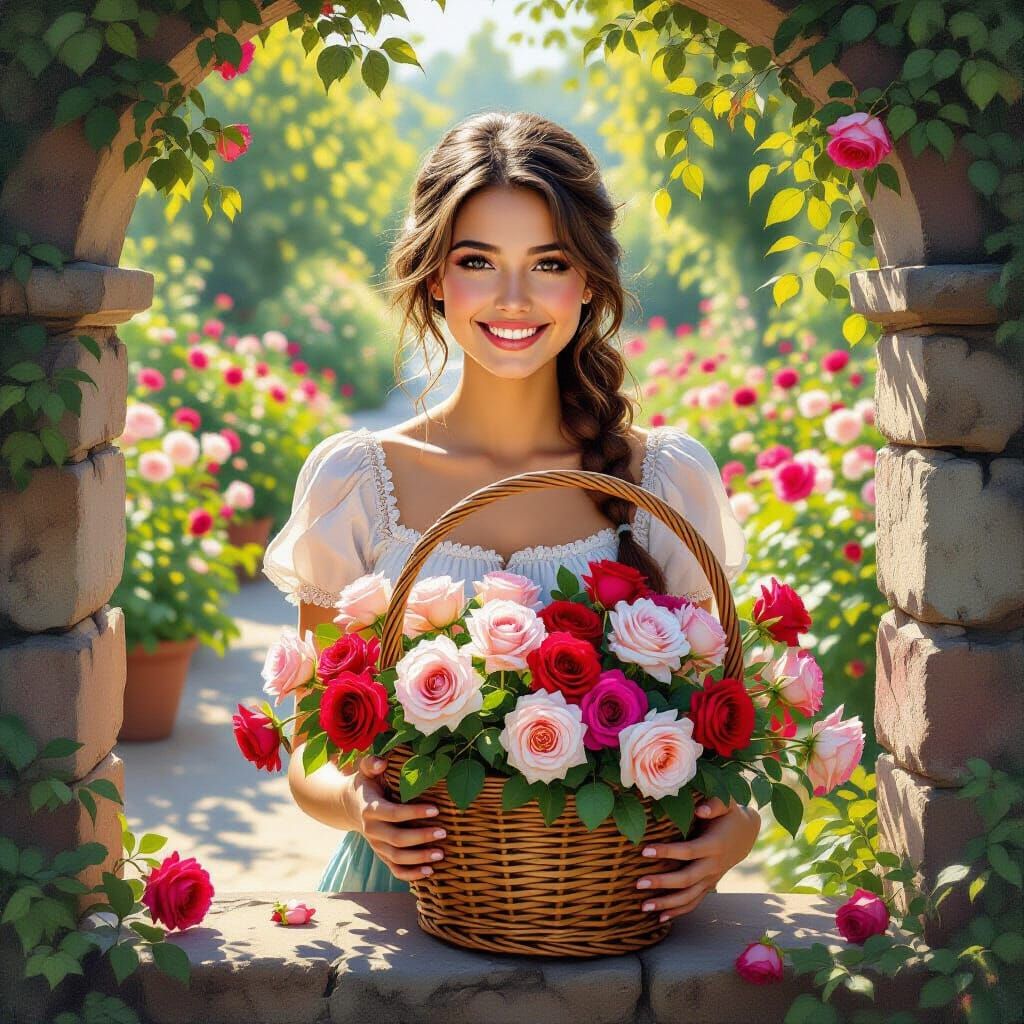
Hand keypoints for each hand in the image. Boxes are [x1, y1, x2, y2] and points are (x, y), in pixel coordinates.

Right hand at [346, 756, 446, 882]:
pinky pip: (394, 869)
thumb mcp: (365, 770)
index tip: (435, 809)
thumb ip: (371, 763)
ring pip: (397, 857)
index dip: (413, 813)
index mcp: (370, 808)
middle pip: (396, 839)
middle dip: (421, 837)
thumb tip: (382, 762)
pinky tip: (429, 872)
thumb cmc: (366, 784)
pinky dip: (411, 875)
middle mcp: (371, 830)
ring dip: (419, 858)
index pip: (393, 813)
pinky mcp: (381, 854)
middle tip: (443, 833)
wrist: (349, 806)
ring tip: (441, 854)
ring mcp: (376, 845)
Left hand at [635, 797, 760, 922]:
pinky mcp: (709, 885)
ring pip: (689, 896)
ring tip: (643, 907)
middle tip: (638, 883)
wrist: (746, 833)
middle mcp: (713, 866)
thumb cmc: (730, 814)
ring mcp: (711, 878)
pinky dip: (678, 912)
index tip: (644, 850)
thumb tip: (699, 809)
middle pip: (686, 879)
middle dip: (662, 883)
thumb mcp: (726, 803)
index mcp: (714, 845)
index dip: (667, 852)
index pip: (688, 851)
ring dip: (667, 904)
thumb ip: (714, 804)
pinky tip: (660, 919)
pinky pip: (694, 902)